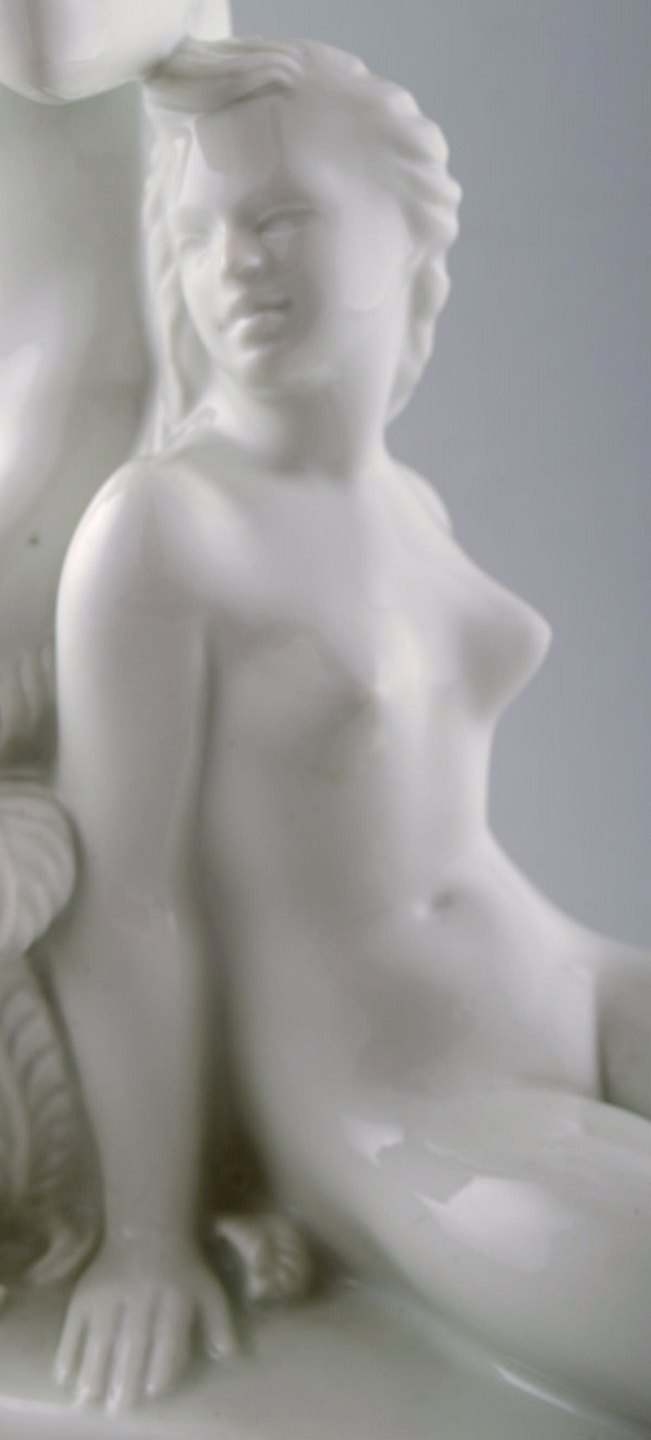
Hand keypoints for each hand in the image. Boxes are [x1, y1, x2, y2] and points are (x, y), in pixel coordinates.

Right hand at [54, 1232, 235, 1411]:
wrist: (147, 1228)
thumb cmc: (181, 1267)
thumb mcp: (207, 1288)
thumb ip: (218, 1321)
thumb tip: (226, 1353)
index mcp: (174, 1294)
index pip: (167, 1333)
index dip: (161, 1361)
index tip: (153, 1388)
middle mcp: (141, 1293)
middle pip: (132, 1339)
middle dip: (126, 1374)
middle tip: (120, 1406)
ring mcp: (110, 1291)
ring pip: (101, 1335)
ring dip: (94, 1368)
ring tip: (90, 1397)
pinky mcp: (86, 1291)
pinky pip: (74, 1324)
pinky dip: (67, 1350)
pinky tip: (65, 1375)